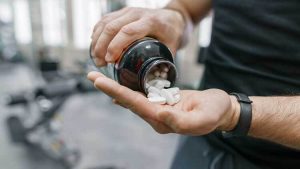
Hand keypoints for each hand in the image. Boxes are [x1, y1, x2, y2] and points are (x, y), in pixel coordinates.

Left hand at [87, 71, 239, 134]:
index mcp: (164, 121)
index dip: (117, 92)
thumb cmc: (215, 112)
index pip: (136, 105)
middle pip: (129, 101)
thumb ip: (181, 121)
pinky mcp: (163, 102)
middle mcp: (157, 117)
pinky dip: (129, 90)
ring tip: (100, 78)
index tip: (101, 82)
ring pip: (133, 98)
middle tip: (92, 76)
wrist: (222, 110)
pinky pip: (142, 96)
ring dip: (116, 88)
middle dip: (110, 88)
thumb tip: (160, 115)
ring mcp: (159, 110)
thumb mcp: (203, 118)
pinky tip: (119, 87)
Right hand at [90, 7, 184, 65]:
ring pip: (105, 22)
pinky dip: (97, 34)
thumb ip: (162, 63)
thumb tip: (152, 82)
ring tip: (96, 58)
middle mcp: (137, 13)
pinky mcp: (121, 12)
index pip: (128, 31)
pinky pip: (104, 21)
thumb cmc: (172, 34)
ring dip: (97, 41)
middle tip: (100, 63)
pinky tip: (95, 46)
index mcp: (150, 21)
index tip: (109, 61)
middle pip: (112, 26)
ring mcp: (127, 11)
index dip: (115, 46)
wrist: (172, 17)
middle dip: (101, 46)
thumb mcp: (171, 48)